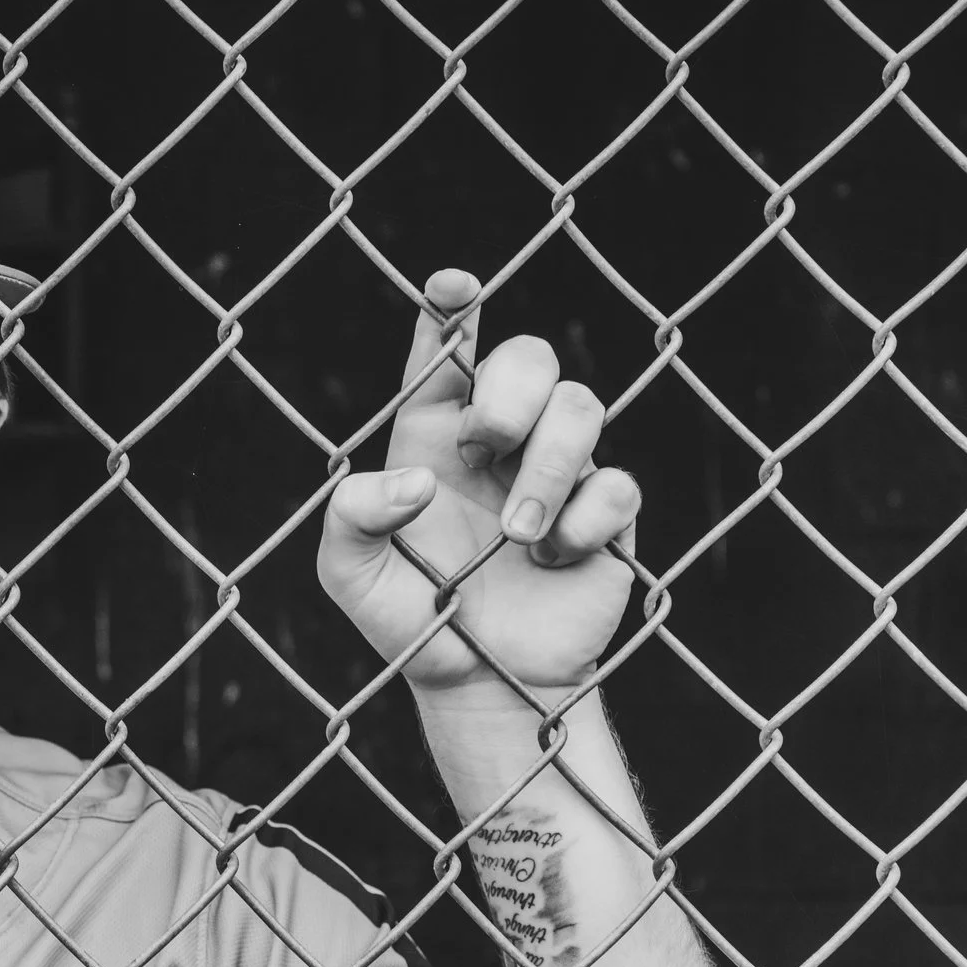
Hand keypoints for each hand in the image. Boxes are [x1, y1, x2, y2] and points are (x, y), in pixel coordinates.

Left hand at [317, 269, 640, 695]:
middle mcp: (500, 437)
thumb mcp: (347, 572)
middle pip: (531, 356)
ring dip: (546, 470)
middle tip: (481, 448)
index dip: (452, 306)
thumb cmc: (409, 618)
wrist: (477, 683)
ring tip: (516, 537)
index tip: (452, 284)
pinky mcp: (607, 514)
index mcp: (433, 432)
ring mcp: (559, 469)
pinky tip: (553, 559)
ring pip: (582, 409)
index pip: (447, 350)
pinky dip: (585, 521)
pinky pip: (618, 484)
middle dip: (510, 393)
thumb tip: (416, 484)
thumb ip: (352, 516)